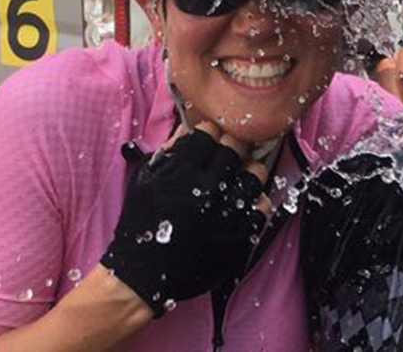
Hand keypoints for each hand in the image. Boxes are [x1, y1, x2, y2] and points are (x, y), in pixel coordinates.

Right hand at [100, 122, 269, 316]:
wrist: (144, 274)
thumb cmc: (141, 225)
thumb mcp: (144, 181)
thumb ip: (166, 152)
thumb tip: (187, 129)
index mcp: (181, 172)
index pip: (208, 134)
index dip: (208, 133)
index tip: (209, 138)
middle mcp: (207, 190)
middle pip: (234, 149)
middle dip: (230, 147)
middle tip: (226, 154)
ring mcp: (226, 214)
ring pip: (254, 176)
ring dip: (248, 171)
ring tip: (240, 175)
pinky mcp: (239, 238)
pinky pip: (261, 209)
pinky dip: (254, 201)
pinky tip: (243, 202)